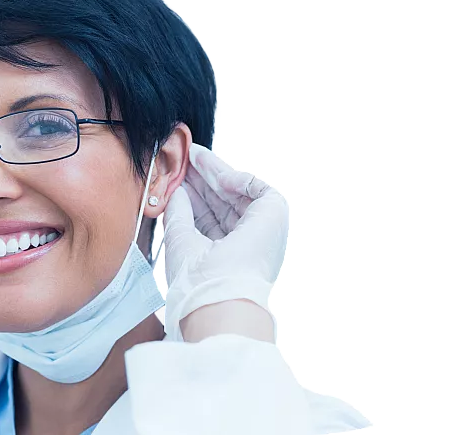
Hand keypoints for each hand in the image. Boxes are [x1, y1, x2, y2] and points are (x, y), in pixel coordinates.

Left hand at [161, 143, 289, 340]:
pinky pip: (252, 185)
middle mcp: (247, 242)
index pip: (210, 216)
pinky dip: (228, 175)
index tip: (176, 176)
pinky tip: (205, 165)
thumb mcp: (180, 240)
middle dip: (201, 179)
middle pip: (222, 202)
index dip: (193, 194)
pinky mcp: (274, 214)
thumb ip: (179, 213)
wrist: (216, 296)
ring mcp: (262, 229)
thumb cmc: (196, 280)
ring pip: (235, 192)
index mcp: (227, 254)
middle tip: (182, 158)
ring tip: (190, 154)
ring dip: (211, 171)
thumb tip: (176, 191)